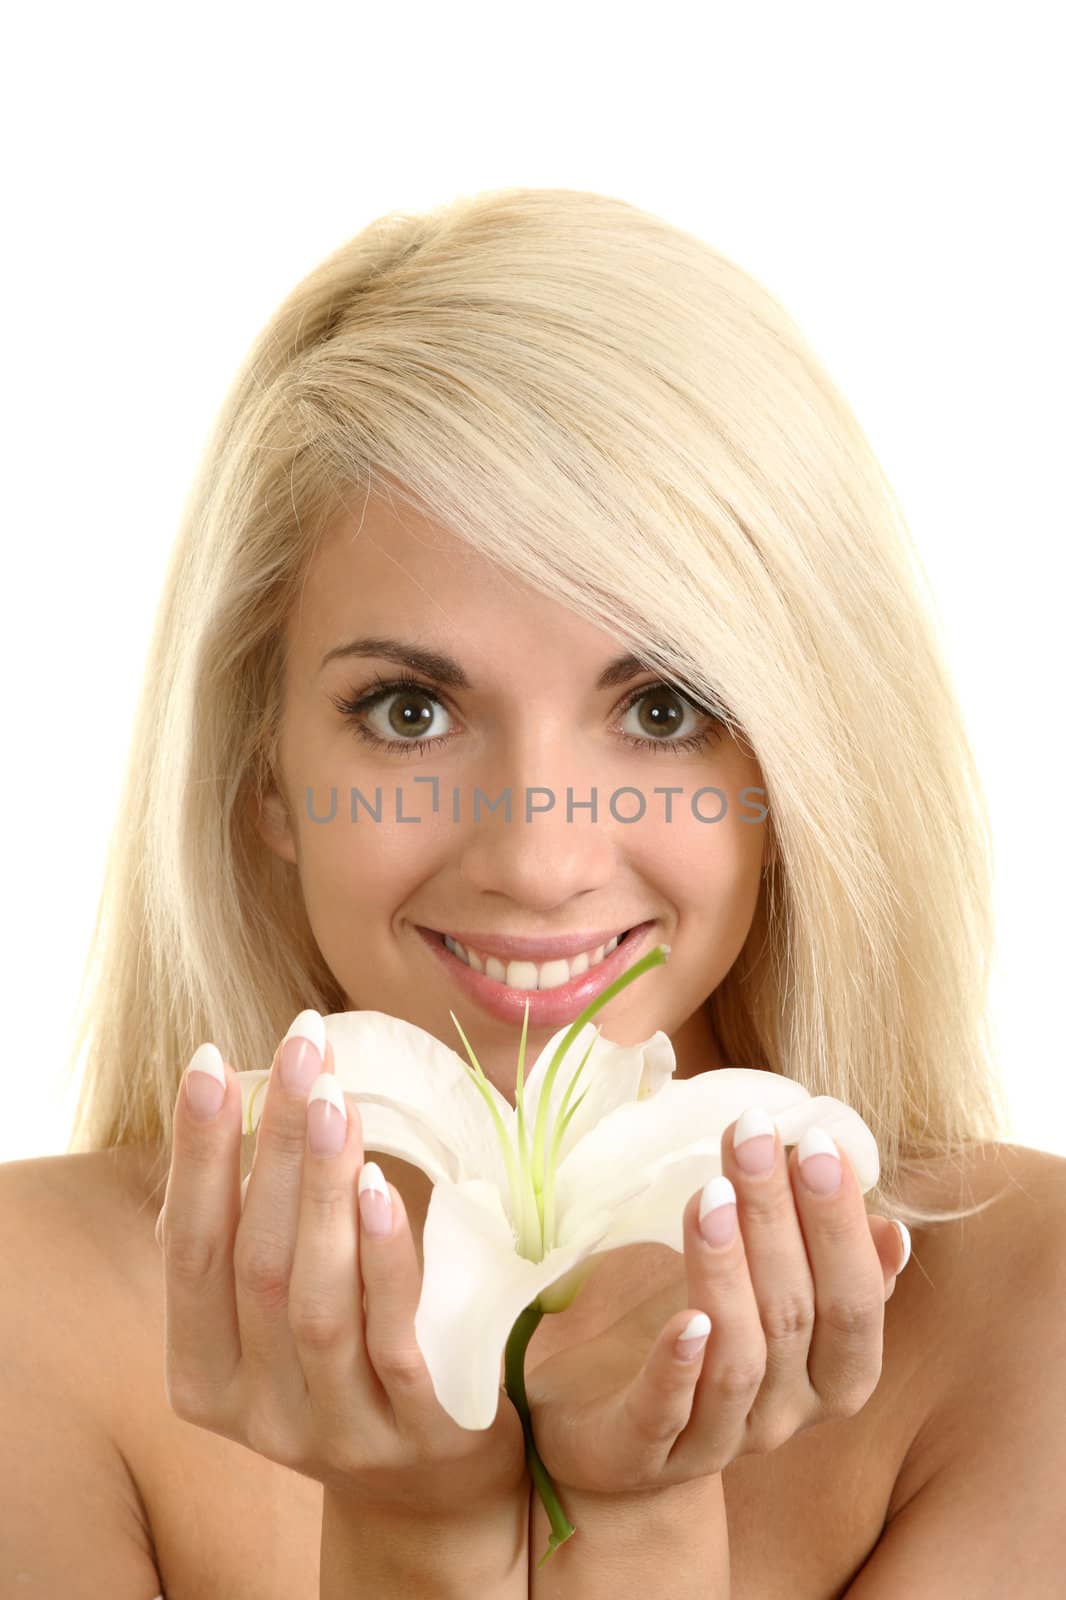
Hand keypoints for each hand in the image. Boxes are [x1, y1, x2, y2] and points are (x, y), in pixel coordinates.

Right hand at [155, 1012, 526, 1518]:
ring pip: (312, 1300)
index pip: (187, 1251)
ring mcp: (338, 1428)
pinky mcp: (419, 1433)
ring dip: (320, 1189)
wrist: (433, 1487)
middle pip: (252, 1261)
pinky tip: (379, 1188)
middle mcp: (259, 1410)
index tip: (212, 1062)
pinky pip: (392, 1340)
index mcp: (205, 1375)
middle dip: (272, 1144)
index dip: (196, 1155)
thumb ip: (260, 1233)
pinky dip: (381, 1259)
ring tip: (333, 1100)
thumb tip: (258, 1093)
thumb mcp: (283, 1314)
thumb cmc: (352, 1361)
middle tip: (300, 1050)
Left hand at [523, 1112, 910, 1492]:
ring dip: (727, 1272)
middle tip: (753, 1137)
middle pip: (795, 1317)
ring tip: (710, 1194)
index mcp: (832, 1377)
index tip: (817, 1141)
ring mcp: (717, 1440)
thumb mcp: (768, 1286)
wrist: (610, 1423)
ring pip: (738, 1362)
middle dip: (778, 1219)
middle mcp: (786, 1416)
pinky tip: (682, 1318)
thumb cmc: (704, 1327)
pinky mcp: (643, 1455)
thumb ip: (830, 1261)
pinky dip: (677, 1368)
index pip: (855, 1302)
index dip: (840, 1225)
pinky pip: (666, 1416)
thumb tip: (893, 1230)